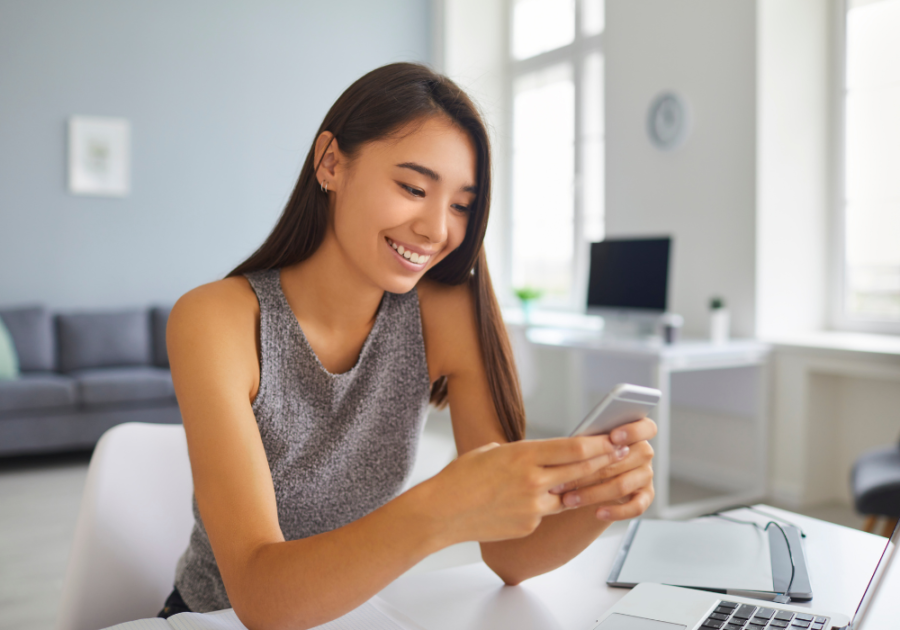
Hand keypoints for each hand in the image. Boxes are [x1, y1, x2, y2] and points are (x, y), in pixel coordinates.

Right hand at [424, 435, 623, 543]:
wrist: (443, 511)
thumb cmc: (461, 477)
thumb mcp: (492, 451)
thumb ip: (522, 453)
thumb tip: (542, 455)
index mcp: (523, 455)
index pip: (573, 448)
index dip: (598, 444)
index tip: (613, 439)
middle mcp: (532, 480)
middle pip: (580, 470)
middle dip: (604, 462)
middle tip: (621, 456)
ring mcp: (532, 506)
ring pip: (569, 495)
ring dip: (580, 487)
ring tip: (591, 479)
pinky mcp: (529, 525)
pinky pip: (546, 513)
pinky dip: (546, 505)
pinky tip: (534, 501)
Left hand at [550, 417, 656, 521]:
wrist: (592, 480)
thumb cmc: (589, 454)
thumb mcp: (588, 443)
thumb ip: (591, 439)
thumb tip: (576, 442)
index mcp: (635, 431)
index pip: (647, 427)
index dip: (632, 431)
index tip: (612, 437)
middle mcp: (644, 452)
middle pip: (623, 460)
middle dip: (589, 470)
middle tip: (563, 477)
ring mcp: (646, 474)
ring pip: (622, 484)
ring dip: (592, 494)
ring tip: (569, 499)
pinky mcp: (646, 496)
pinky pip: (635, 507)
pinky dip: (615, 511)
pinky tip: (598, 513)